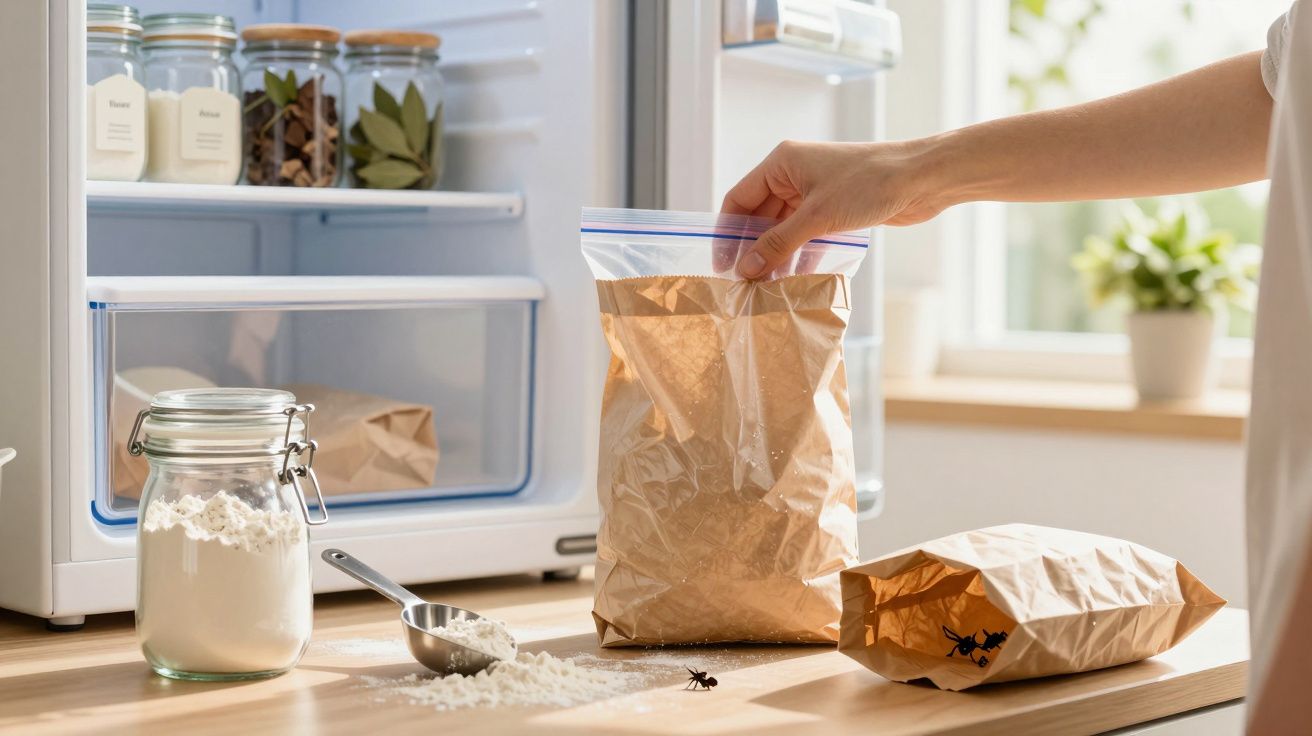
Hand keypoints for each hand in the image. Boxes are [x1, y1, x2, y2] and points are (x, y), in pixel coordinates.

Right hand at [720, 139, 944, 277]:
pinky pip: (805, 234)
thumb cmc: (869, 183)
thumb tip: (747, 268)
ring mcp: (814, 191)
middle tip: (746, 284)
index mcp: (781, 163)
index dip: (727, 232)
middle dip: (753, 249)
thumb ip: (779, 243)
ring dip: (776, 256)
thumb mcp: (817, 217)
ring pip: (783, 228)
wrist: (922, 178)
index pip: (738, 199)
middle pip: (759, 216)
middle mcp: (794, 174)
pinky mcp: (833, 207)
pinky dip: (799, 254)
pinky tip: (795, 279)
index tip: (723, 265)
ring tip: (768, 288)